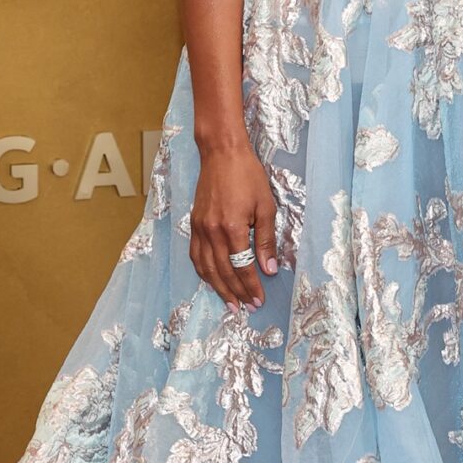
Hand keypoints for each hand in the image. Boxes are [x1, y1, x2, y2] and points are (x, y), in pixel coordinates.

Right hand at [191, 138, 281, 308]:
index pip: (242, 266)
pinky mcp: (194, 224)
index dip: (251, 286)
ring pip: (206, 267)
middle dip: (236, 292)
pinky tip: (211, 281)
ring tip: (230, 303)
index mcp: (232, 228)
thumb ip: (266, 239)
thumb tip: (269, 268)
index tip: (259, 299)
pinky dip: (203, 272)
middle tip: (247, 308)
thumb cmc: (248, 176)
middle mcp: (212, 231)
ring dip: (218, 288)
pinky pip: (196, 255)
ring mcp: (200, 228)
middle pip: (223, 271)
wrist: (221, 154)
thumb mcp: (266, 207)